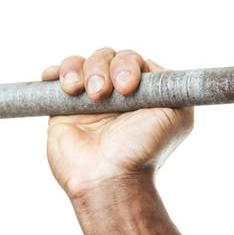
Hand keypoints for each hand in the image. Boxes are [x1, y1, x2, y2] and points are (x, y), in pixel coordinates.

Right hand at [41, 46, 193, 199]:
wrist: (108, 177)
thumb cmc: (143, 151)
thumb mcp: (177, 116)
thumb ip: (175, 86)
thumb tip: (158, 68)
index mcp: (142, 93)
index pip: (133, 60)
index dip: (128, 64)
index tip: (127, 86)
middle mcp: (117, 94)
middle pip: (107, 56)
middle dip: (103, 67)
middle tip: (102, 93)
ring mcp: (90, 99)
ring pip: (82, 62)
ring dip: (80, 70)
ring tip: (80, 93)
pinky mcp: (64, 108)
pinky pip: (56, 77)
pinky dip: (56, 72)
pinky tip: (60, 83)